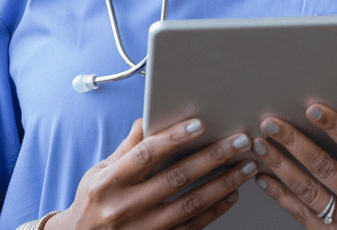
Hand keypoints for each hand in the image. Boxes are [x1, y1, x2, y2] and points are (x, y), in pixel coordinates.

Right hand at [53, 117, 257, 229]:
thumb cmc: (91, 203)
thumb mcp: (98, 172)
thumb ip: (127, 148)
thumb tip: (148, 118)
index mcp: (110, 182)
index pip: (146, 154)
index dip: (172, 138)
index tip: (199, 124)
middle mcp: (125, 207)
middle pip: (176, 178)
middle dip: (212, 157)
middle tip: (239, 141)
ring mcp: (142, 229)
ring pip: (190, 204)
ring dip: (222, 183)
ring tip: (245, 167)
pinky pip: (191, 227)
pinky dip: (214, 211)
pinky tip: (231, 195)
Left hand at [250, 96, 336, 228]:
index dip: (335, 127)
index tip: (313, 109)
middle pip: (324, 168)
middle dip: (294, 143)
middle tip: (271, 123)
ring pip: (307, 191)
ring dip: (280, 166)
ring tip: (260, 145)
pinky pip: (300, 214)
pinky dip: (279, 195)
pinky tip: (264, 178)